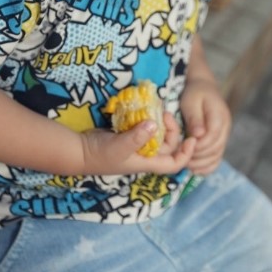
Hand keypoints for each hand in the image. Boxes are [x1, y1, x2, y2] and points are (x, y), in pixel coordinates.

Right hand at [81, 111, 195, 175]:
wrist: (79, 151)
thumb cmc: (100, 155)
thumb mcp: (119, 146)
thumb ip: (137, 137)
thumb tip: (155, 124)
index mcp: (147, 163)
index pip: (174, 163)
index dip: (186, 153)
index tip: (192, 139)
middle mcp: (145, 155)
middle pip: (169, 145)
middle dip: (172, 130)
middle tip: (165, 114)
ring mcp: (137, 145)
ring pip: (158, 135)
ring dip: (161, 123)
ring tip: (158, 109)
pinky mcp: (129, 136)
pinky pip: (145, 127)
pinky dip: (148, 118)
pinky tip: (146, 108)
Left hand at [180, 78, 230, 174]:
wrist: (203, 87)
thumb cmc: (194, 93)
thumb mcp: (191, 101)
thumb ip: (194, 118)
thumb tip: (199, 134)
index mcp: (219, 116)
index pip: (211, 137)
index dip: (198, 145)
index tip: (184, 146)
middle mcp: (225, 127)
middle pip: (215, 149)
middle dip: (198, 156)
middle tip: (182, 159)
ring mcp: (224, 135)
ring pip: (217, 155)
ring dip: (202, 163)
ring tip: (187, 165)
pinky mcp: (219, 140)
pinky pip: (217, 157)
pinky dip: (208, 165)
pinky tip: (196, 169)